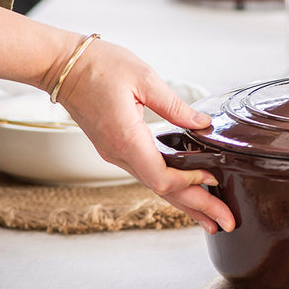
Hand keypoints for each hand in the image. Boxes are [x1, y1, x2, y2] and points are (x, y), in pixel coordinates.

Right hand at [53, 40, 234, 232]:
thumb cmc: (99, 66)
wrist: (61, 66)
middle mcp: (118, 154)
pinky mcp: (115, 148)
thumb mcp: (144, 79)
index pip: (162, 178)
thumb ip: (176, 106)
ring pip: (154, 186)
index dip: (191, 184)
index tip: (215, 181)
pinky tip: (184, 192)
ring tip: (209, 219)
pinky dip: (169, 187)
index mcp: (126, 139)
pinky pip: (146, 174)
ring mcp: (114, 153)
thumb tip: (203, 124)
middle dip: (197, 207)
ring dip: (184, 202)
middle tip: (226, 222)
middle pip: (162, 191)